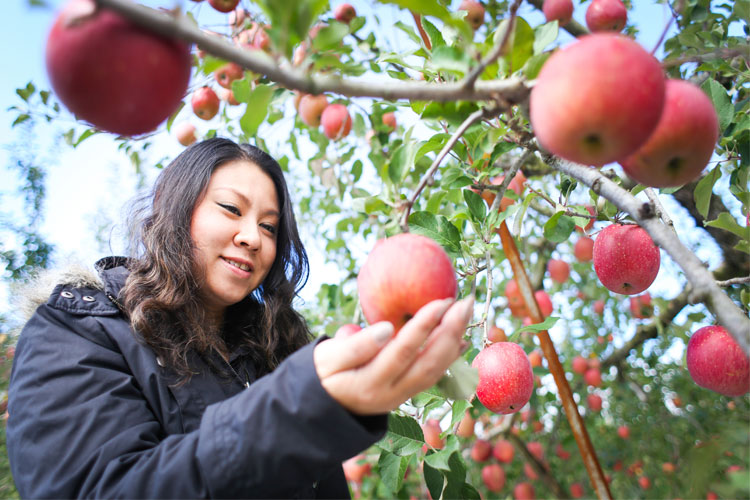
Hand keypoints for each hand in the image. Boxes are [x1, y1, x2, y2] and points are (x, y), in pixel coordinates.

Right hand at [313, 297, 473, 414]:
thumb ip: (355, 345)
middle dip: (451, 331)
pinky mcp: (406, 395)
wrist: (323, 409)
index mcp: (370, 383)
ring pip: (436, 371)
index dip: (424, 326)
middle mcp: (391, 394)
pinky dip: (450, 355)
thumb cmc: (322, 375)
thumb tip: (388, 328)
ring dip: (454, 340)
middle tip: (465, 302)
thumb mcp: (326, 359)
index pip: (403, 351)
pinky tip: (460, 337)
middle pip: (429, 363)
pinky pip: (433, 375)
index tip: (442, 301)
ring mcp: (402, 397)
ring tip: (466, 313)